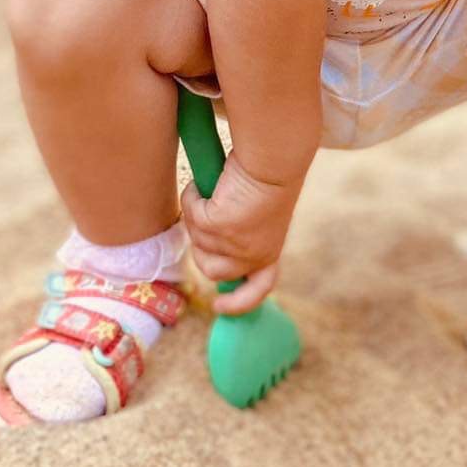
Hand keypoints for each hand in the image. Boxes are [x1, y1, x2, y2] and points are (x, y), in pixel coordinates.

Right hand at [179, 152, 299, 313]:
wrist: (274, 159)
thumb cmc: (269, 177)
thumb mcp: (260, 216)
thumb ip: (244, 234)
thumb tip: (214, 237)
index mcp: (269, 253)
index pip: (257, 290)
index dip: (238, 303)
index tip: (218, 307)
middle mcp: (253, 256)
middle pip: (211, 270)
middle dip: (201, 247)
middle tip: (204, 219)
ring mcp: (234, 245)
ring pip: (197, 241)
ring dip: (197, 217)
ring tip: (211, 192)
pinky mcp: (217, 226)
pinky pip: (191, 214)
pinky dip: (193, 197)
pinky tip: (203, 184)